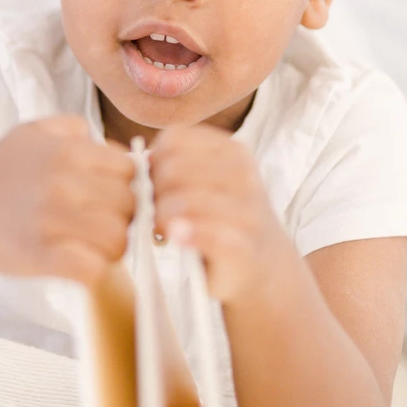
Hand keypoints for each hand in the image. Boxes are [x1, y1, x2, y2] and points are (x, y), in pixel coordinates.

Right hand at [0, 116, 133, 284]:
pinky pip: (91, 270)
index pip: (129, 171)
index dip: (123, 185)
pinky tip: (75, 263)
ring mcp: (50, 221)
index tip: (106, 197)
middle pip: (128, 207)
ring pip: (116, 241)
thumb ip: (74, 128)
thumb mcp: (34, 131)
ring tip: (86, 245)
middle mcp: (62, 182)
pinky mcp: (37, 256)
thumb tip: (111, 147)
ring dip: (107, 248)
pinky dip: (90, 271)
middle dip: (118, 218)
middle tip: (96, 224)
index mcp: (67, 151)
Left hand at [149, 124, 294, 302]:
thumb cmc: (222, 219)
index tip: (158, 183)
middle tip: (157, 212)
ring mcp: (247, 210)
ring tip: (166, 229)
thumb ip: (177, 165)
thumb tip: (142, 161)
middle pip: (172, 169)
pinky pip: (200, 231)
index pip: (173, 139)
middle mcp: (245, 175)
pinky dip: (183, 234)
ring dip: (163, 218)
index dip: (155, 161)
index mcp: (233, 152)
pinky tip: (178, 239)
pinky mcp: (242, 245)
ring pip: (182, 201)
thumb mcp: (206, 183)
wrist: (264, 267)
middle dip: (154, 192)